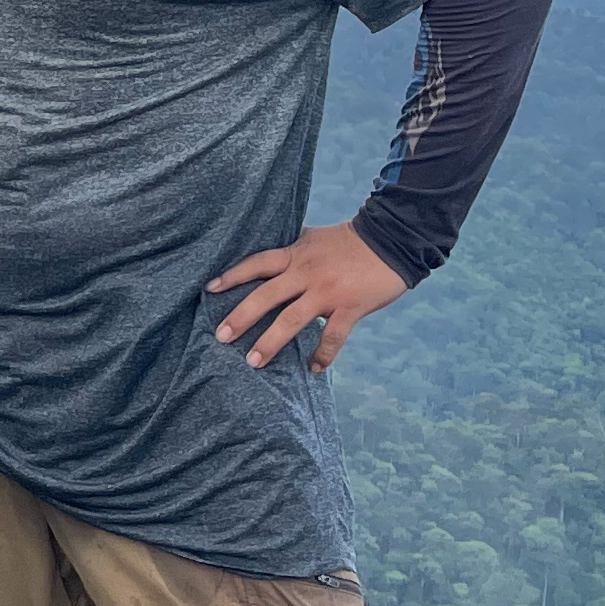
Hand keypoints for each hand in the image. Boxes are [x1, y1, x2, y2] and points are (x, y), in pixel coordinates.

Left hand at [206, 219, 408, 369]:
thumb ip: (293, 246)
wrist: (394, 238)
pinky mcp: (350, 308)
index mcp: (296, 254)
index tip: (210, 289)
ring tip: (252, 362)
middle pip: (266, 296)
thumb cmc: (352, 239)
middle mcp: (307, 273)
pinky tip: (312, 369)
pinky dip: (322, 355)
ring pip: (291, 320)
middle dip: (241, 317)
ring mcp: (327, 292)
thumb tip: (270, 245)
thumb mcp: (315, 237)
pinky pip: (332, 338)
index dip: (232, 275)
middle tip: (221, 336)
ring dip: (270, 343)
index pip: (257, 264)